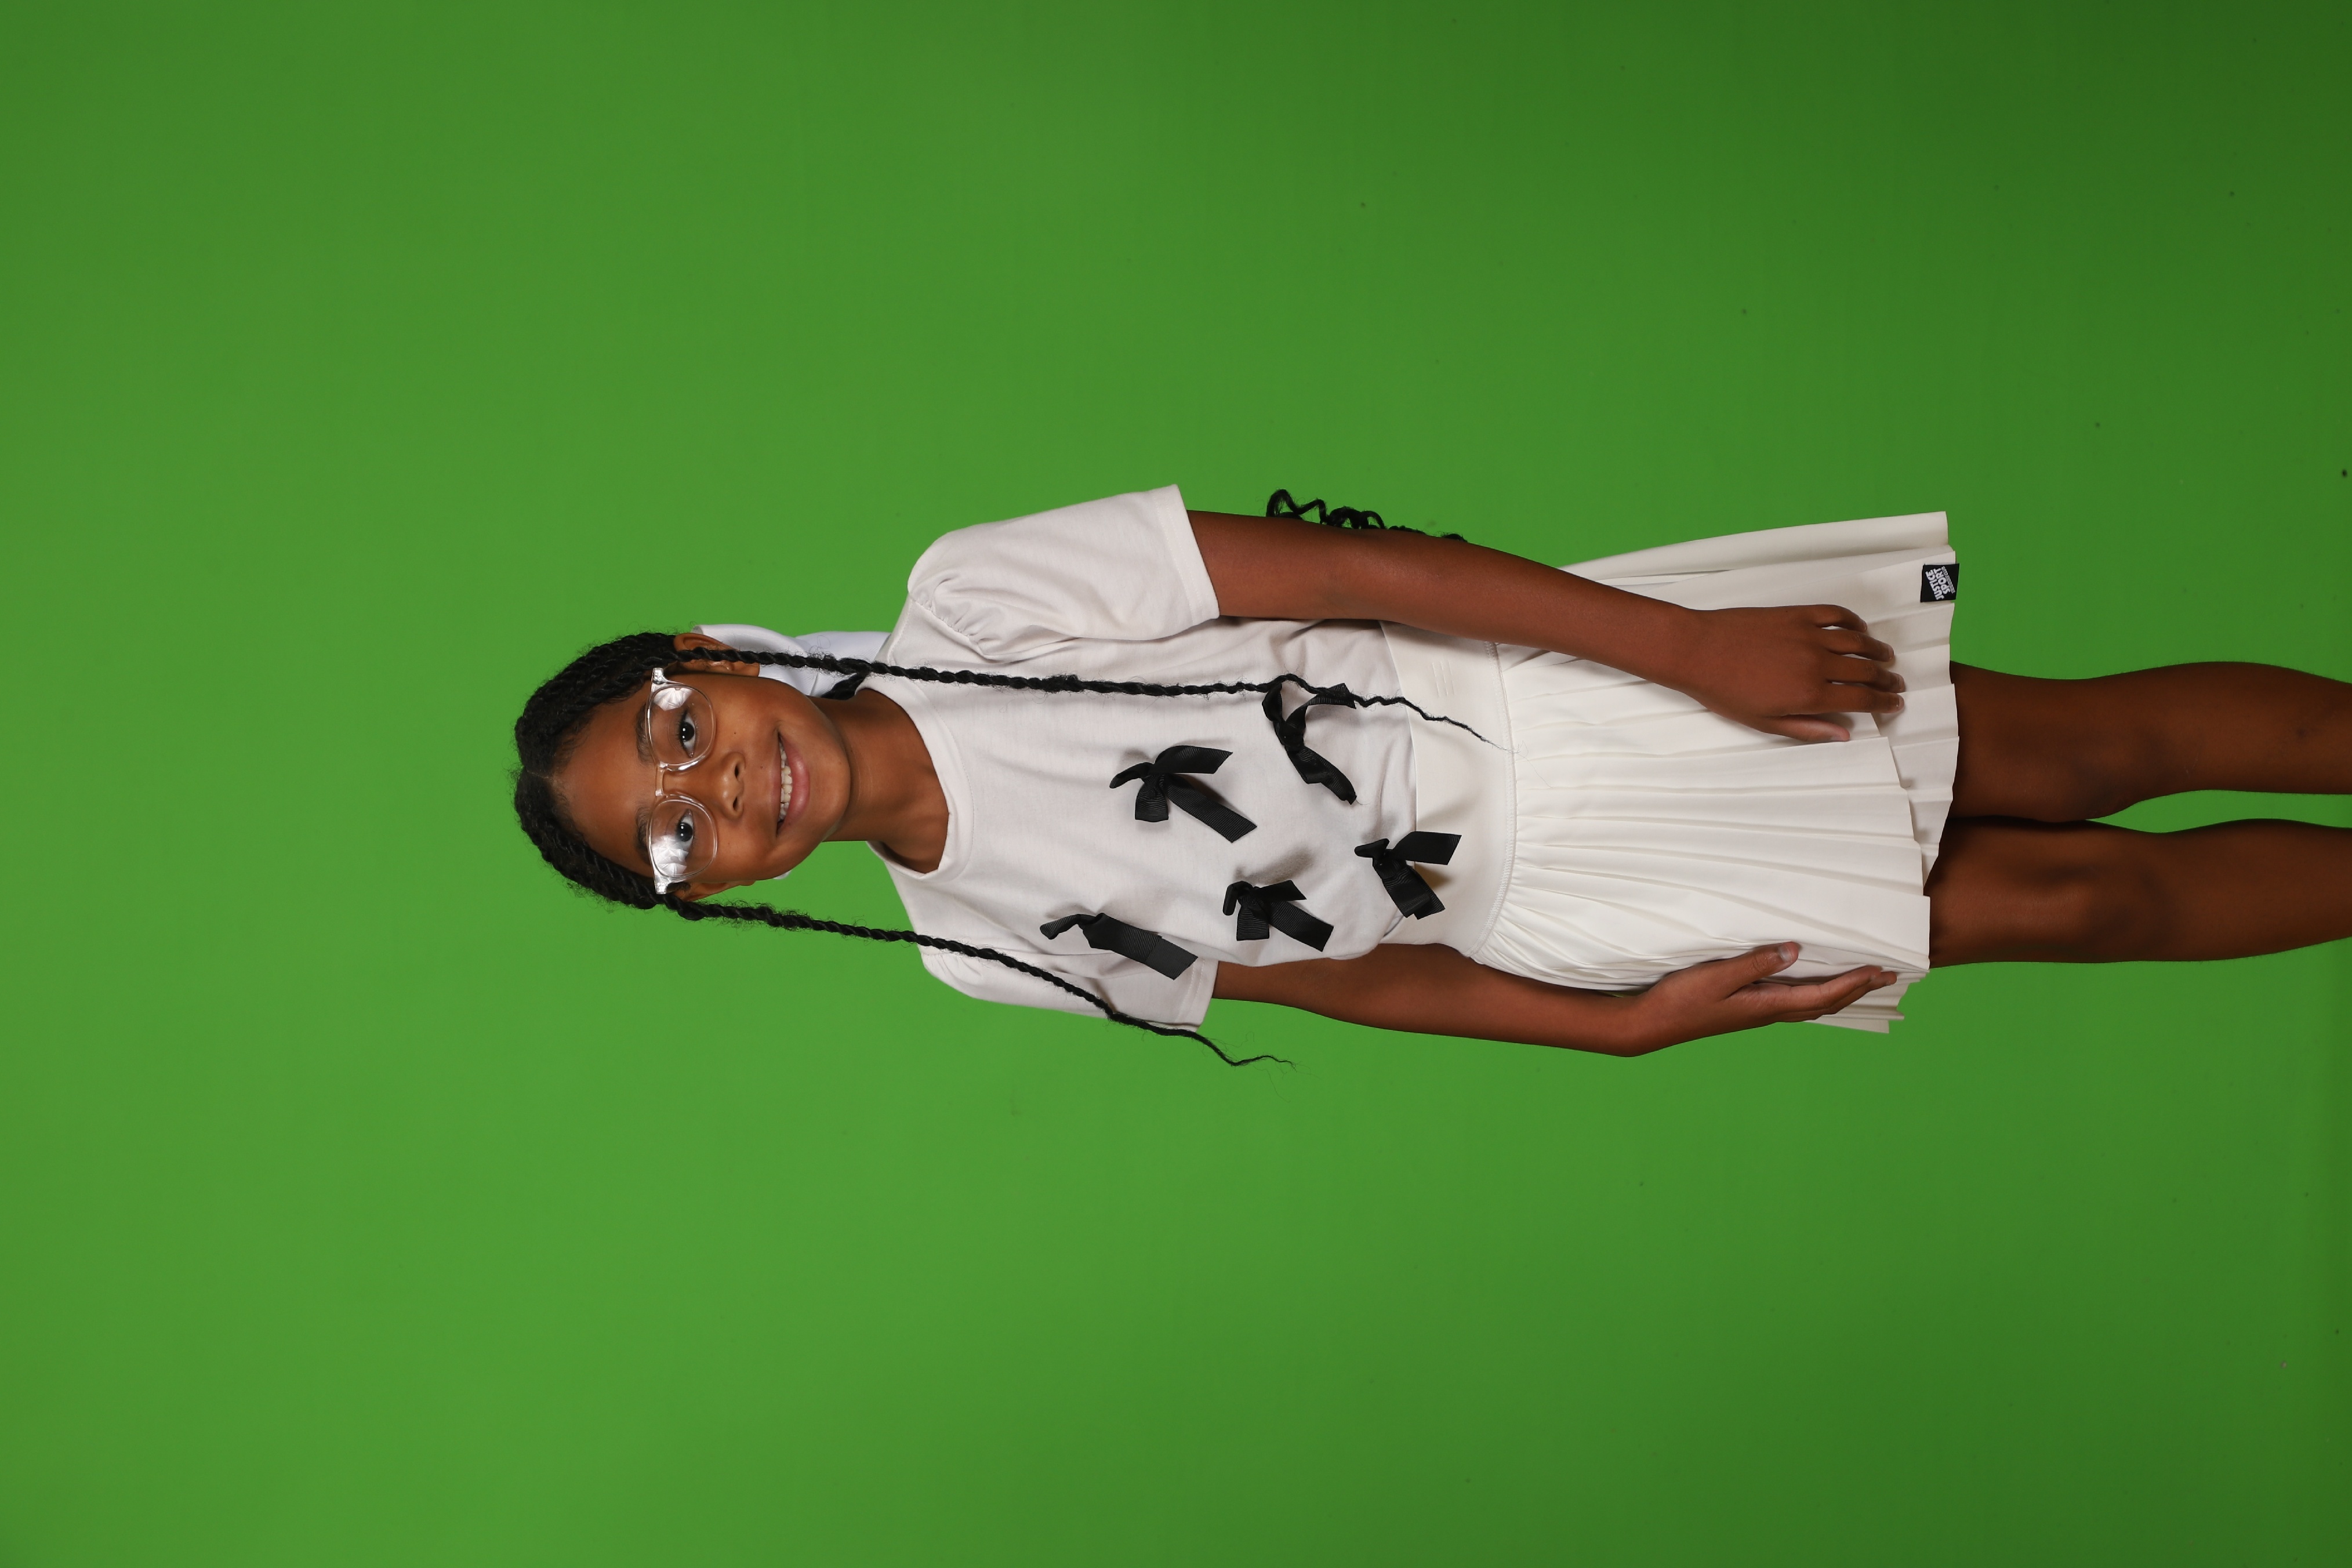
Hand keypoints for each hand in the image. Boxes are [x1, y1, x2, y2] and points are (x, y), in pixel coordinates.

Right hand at [1613, 945, 1897, 1053]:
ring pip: (1812, 1006)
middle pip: (1825, 1004)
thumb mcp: (1716, 976)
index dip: (1854, 983)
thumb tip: (1794, 951)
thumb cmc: (1680, 1000)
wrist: (1651, 1025)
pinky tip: (1813, 987)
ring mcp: (1757, 1013)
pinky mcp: (1746, 1010)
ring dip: (1841, 993)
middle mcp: (1768, 1013)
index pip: (1822, 995)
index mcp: (1766, 1006)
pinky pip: (1794, 1003)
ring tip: (1861, 982)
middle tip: (1887, 976)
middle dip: (1858, 990)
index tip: (1881, 970)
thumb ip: (1755, 962)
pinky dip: (1817, 995)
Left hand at [1654, 604, 1904, 741]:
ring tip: (1885, 657)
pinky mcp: (1796, 614)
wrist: (1697, 651)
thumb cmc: (1723, 690)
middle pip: (1866, 671)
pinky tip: (1859, 630)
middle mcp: (1816, 664)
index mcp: (1809, 695)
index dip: (1884, 702)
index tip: (1895, 702)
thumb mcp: (1763, 722)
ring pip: (1858, 642)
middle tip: (1895, 682)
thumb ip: (1807, 728)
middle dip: (1886, 679)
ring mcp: (1808, 635)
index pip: (1861, 699)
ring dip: (1877, 650)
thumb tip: (1842, 735)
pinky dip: (1853, 622)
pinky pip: (1835, 614)